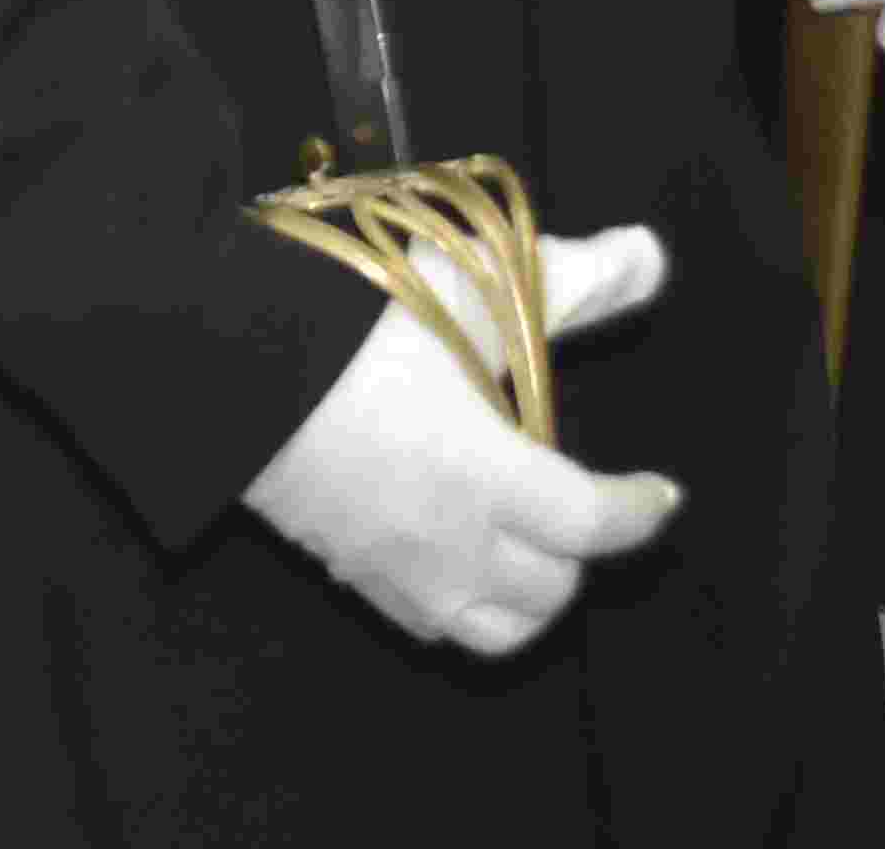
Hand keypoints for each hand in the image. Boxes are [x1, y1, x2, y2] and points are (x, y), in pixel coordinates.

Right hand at [240, 221, 682, 652]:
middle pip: (554, 588)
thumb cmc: (349, 324)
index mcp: (490, 475)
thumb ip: (569, 279)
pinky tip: (458, 557)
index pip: (595, 524)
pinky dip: (465, 604)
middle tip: (578, 504)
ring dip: (528, 595)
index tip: (660, 492)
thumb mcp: (464, 288)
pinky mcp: (351, 572)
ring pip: (499, 629)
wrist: (223, 362)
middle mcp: (454, 540)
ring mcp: (399, 568)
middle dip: (580, 552)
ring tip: (527, 546)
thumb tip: (651, 255)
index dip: (640, 512)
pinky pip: (431, 625)